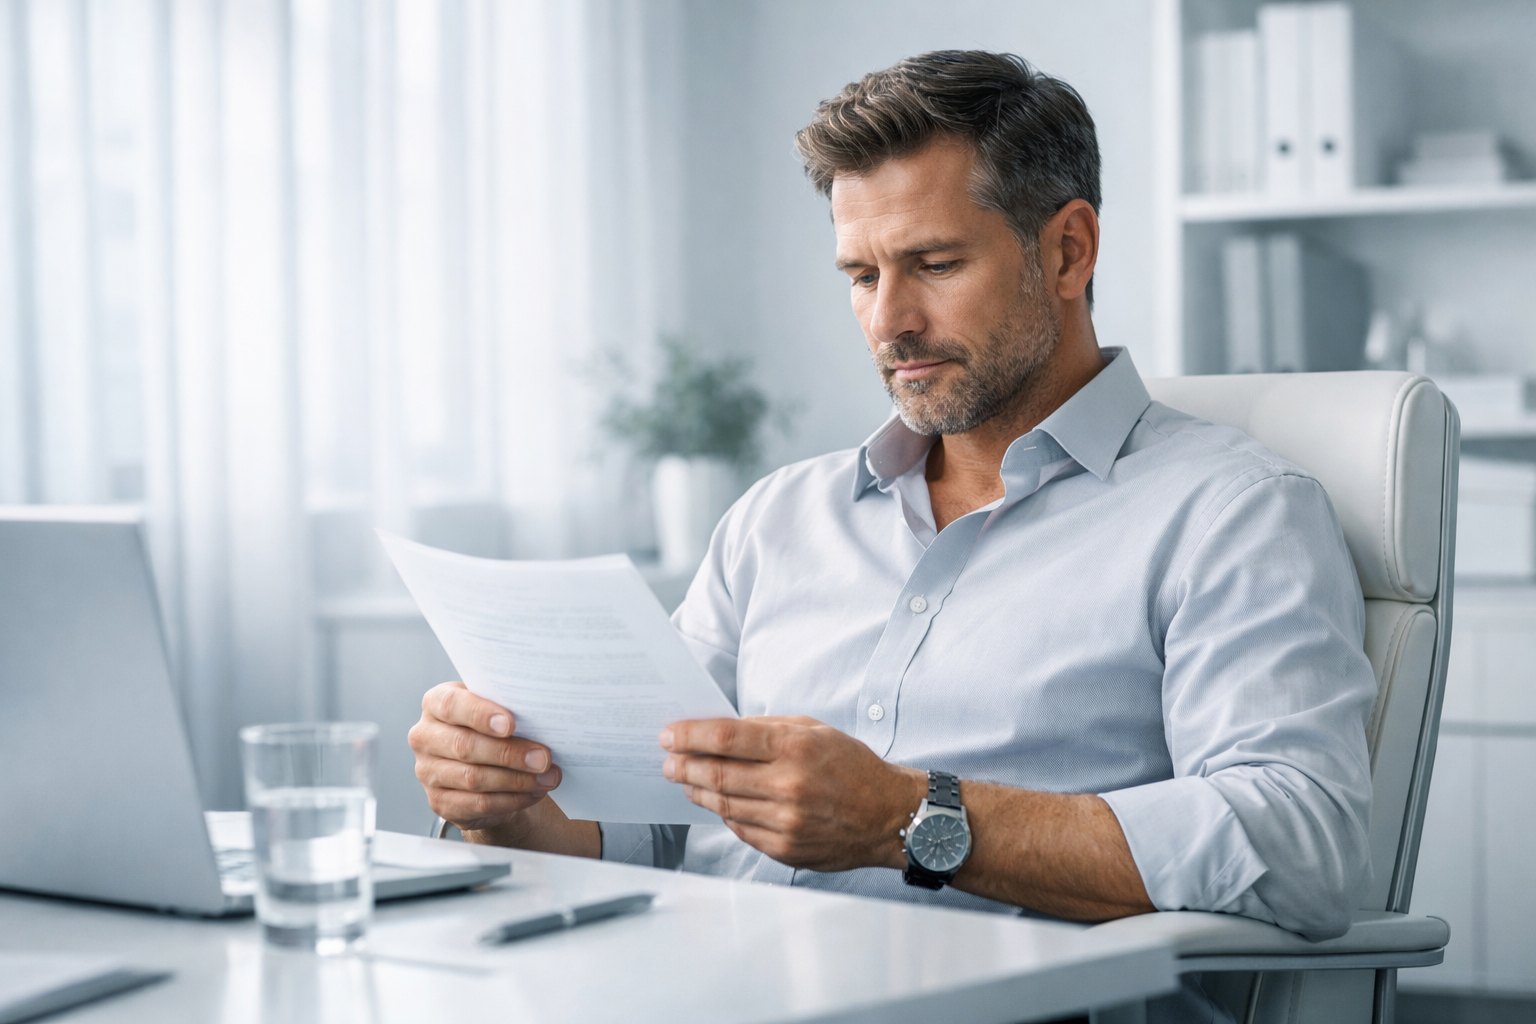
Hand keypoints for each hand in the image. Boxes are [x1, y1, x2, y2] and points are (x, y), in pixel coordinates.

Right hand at [408, 681, 561, 831]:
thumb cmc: (491, 728)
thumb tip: (540, 719)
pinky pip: (478, 804)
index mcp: (436, 704)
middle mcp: (425, 737)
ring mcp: (428, 772)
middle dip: (509, 753)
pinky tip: (533, 793)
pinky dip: (511, 800)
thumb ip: (509, 709)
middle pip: (465, 746)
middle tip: (543, 758)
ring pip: (473, 778)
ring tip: (547, 777)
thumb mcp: (496, 710)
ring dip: (517, 780)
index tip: (510, 724)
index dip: (480, 714)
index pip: (452, 705)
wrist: (484, 765)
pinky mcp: (439, 802)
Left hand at [660, 716, 925, 871]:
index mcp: (796, 747)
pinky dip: (724, 814)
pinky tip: (717, 802)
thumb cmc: (852, 767)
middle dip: (683, 765)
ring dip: (697, 790)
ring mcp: (786, 821)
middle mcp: (789, 784)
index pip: (726, 737)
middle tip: (667, 761)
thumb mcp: (815, 730)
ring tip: (685, 780)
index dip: (690, 735)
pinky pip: (741, 829)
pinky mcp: (786, 848)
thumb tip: (721, 731)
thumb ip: (768, 727)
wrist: (889, 816)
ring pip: (723, 804)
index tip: (669, 735)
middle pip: (717, 773)